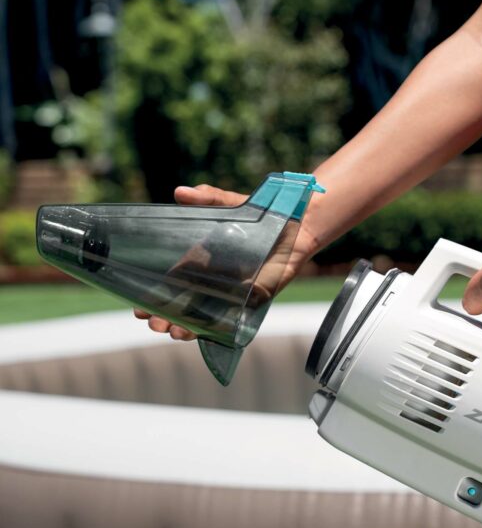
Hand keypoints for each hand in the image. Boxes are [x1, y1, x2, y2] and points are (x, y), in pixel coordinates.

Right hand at [134, 184, 316, 339]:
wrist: (297, 227)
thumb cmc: (262, 216)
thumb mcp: (231, 205)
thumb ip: (209, 198)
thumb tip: (181, 193)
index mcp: (200, 261)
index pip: (168, 284)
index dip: (152, 298)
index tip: (138, 308)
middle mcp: (212, 281)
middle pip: (180, 306)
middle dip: (164, 317)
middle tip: (153, 324)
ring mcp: (231, 293)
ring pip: (201, 318)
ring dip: (185, 327)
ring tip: (174, 331)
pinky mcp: (251, 301)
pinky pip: (231, 321)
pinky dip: (215, 331)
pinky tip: (201, 335)